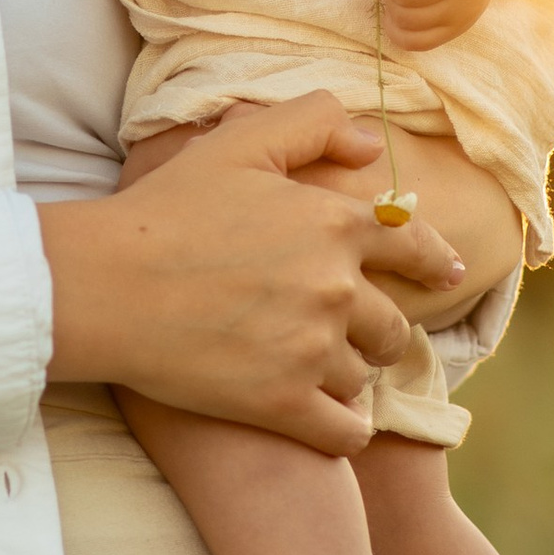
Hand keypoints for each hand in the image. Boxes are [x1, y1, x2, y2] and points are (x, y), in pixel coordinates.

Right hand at [41, 95, 464, 452]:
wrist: (105, 286)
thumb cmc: (165, 210)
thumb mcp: (238, 143)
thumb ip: (311, 123)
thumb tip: (371, 146)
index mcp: (333, 224)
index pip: (412, 244)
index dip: (436, 260)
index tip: (448, 274)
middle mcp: (336, 288)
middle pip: (394, 323)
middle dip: (386, 330)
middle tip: (367, 336)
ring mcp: (312, 350)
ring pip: (363, 375)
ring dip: (350, 374)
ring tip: (323, 372)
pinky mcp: (283, 404)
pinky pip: (343, 430)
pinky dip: (342, 428)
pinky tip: (329, 423)